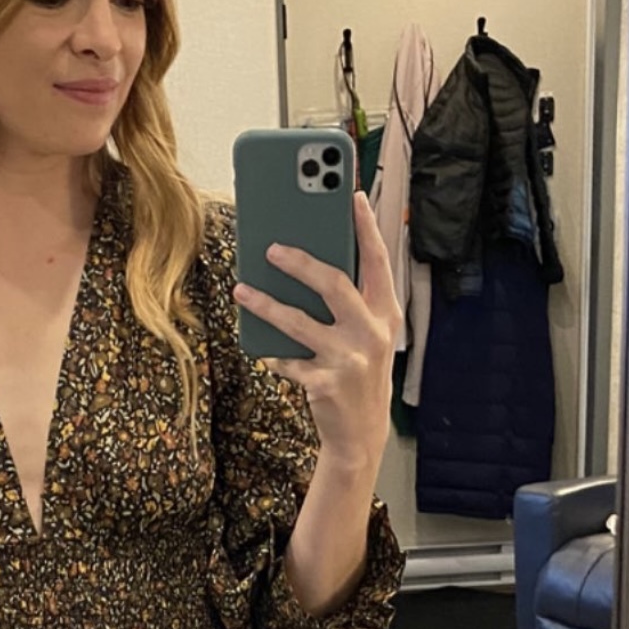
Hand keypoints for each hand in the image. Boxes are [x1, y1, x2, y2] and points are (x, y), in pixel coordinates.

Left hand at [232, 189, 400, 467]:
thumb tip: (309, 260)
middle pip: (335, 284)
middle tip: (272, 248)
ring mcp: (349, 360)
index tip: (353, 195)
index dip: (366, 227)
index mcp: (385, 314)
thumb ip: (352, 302)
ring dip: (266, 304)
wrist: (362, 434)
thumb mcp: (368, 335)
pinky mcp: (325, 383)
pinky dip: (273, 353)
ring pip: (300, 322)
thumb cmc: (359, 373)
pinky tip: (262, 349)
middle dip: (302, 262)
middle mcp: (372, 334)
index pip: (378, 262)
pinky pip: (288, 360)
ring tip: (242, 290)